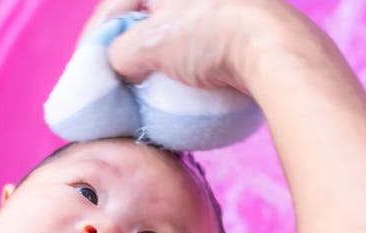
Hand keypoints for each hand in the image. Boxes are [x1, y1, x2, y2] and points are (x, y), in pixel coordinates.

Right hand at [82, 0, 334, 95]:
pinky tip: (182, 89)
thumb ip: (119, 53)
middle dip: (128, 49)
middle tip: (116, 81)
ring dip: (157, 61)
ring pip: (175, 33)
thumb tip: (119, 66)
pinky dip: (185, 64)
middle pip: (146, 18)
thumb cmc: (210, 36)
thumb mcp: (149, 44)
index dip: (96, 38)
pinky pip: (202, 44)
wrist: (277, 50)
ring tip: (146, 91)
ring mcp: (223, 4)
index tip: (88, 69)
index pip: (116, 3)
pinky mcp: (243, 24)